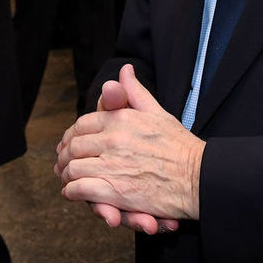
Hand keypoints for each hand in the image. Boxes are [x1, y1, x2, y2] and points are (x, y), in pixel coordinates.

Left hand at [55, 64, 203, 229]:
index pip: (82, 124)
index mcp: (120, 119)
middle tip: (63, 162)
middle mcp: (113, 139)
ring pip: (73, 168)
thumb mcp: (157, 112)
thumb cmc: (180, 146)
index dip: (72, 135)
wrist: (199, 177)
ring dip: (67, 174)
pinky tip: (73, 191)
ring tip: (67, 178)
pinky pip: (80, 189)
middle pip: (74, 146)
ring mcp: (112, 165)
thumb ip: (135, 92)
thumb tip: (124, 70)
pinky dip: (72, 191)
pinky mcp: (114, 190)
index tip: (71, 143)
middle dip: (66, 155)